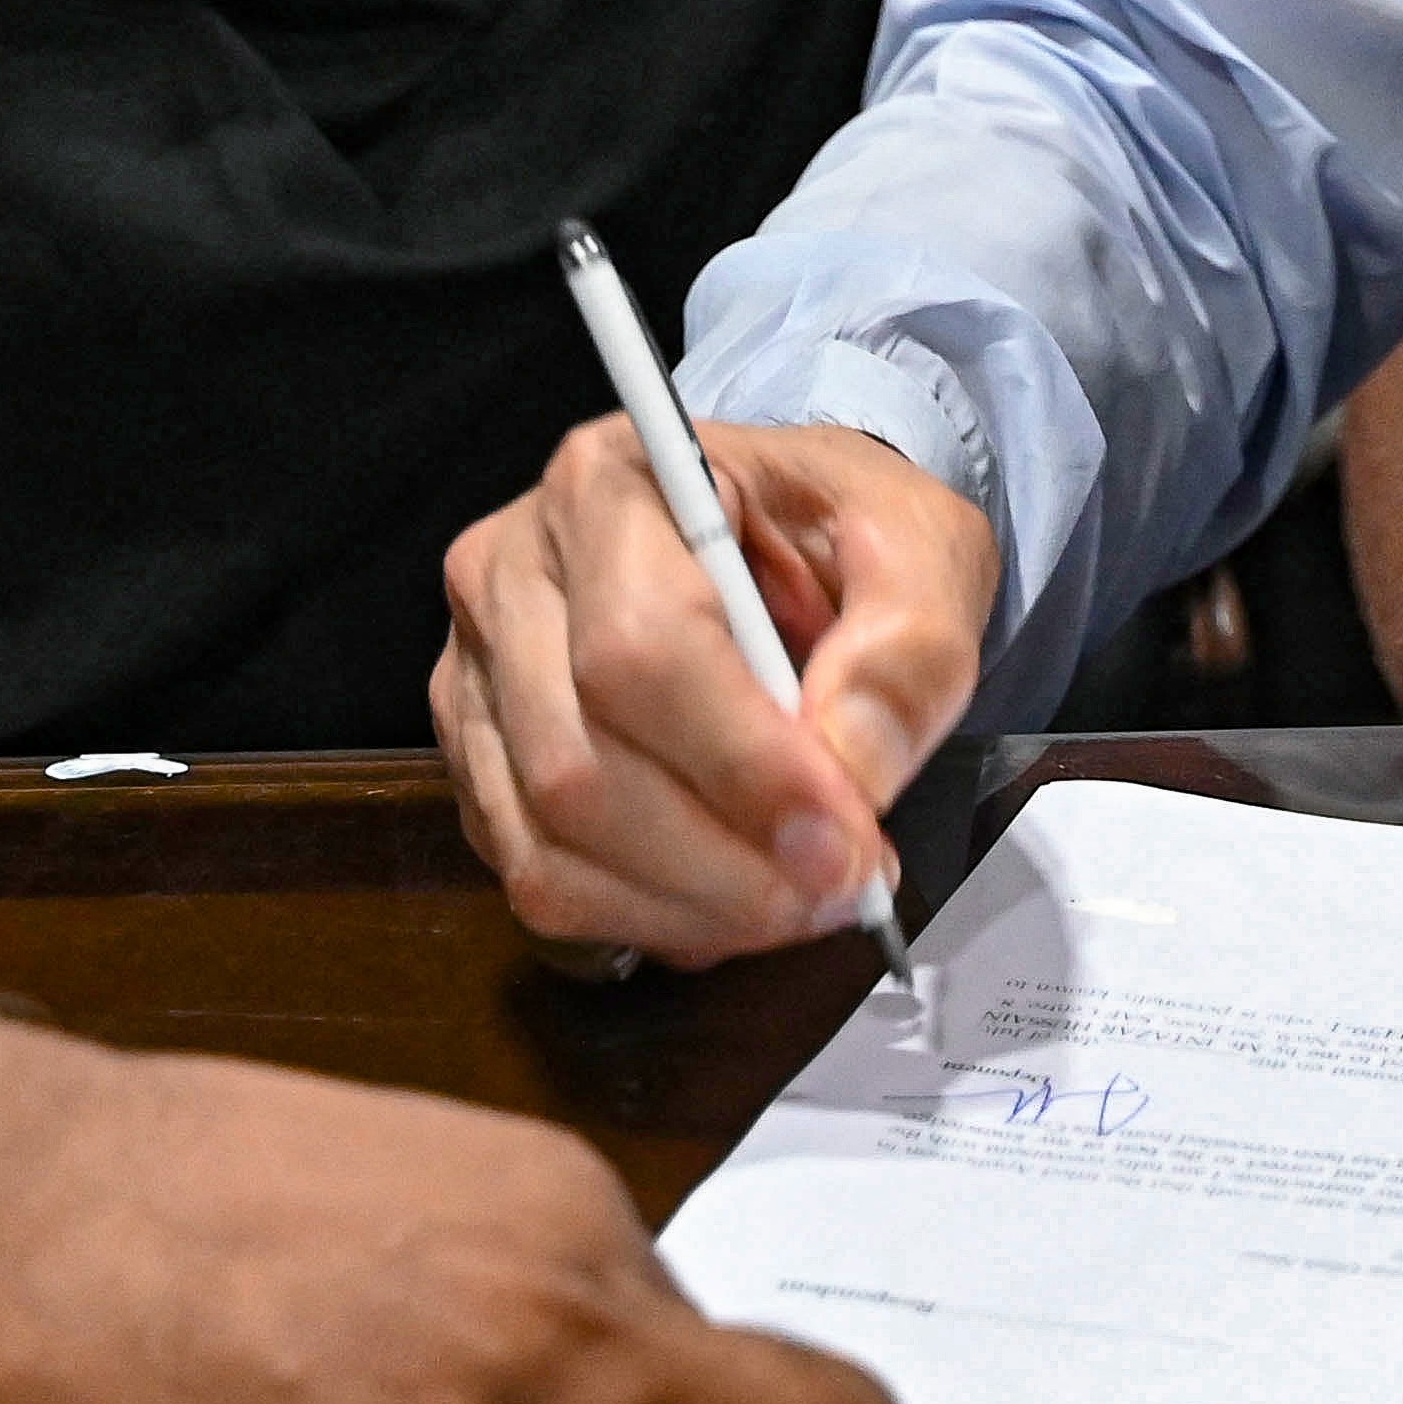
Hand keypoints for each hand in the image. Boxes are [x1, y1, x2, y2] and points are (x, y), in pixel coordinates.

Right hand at [433, 417, 995, 964]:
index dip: (742, 764)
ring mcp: (478, 676)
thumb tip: (852, 769)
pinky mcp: (479, 764)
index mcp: (612, 482)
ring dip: (688, 907)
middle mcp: (509, 572)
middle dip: (723, 861)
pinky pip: (536, 881)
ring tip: (800, 901)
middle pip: (578, 764)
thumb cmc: (839, 534)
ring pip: (548, 841)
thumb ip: (909, 647)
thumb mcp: (923, 545)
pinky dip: (645, 921)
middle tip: (842, 887)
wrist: (783, 540)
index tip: (843, 838)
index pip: (642, 646)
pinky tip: (731, 904)